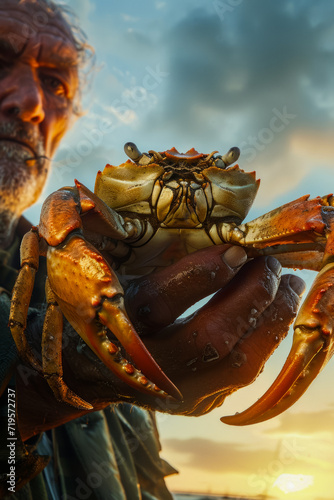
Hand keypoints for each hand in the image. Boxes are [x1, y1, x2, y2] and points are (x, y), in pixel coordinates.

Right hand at [16, 245, 304, 438]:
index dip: (200, 275)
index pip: (159, 305)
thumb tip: (230, 252)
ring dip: (270, 320)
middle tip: (270, 265)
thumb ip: (165, 269)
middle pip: (209, 340)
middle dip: (251, 296)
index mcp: (115, 333)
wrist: (98, 374)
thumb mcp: (125, 287)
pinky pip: (243, 373)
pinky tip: (274, 312)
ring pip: (236, 364)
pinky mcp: (199, 403)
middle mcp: (146, 372)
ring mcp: (175, 394)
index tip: (236, 250)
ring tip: (287, 286)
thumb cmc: (114, 319)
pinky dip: (264, 338)